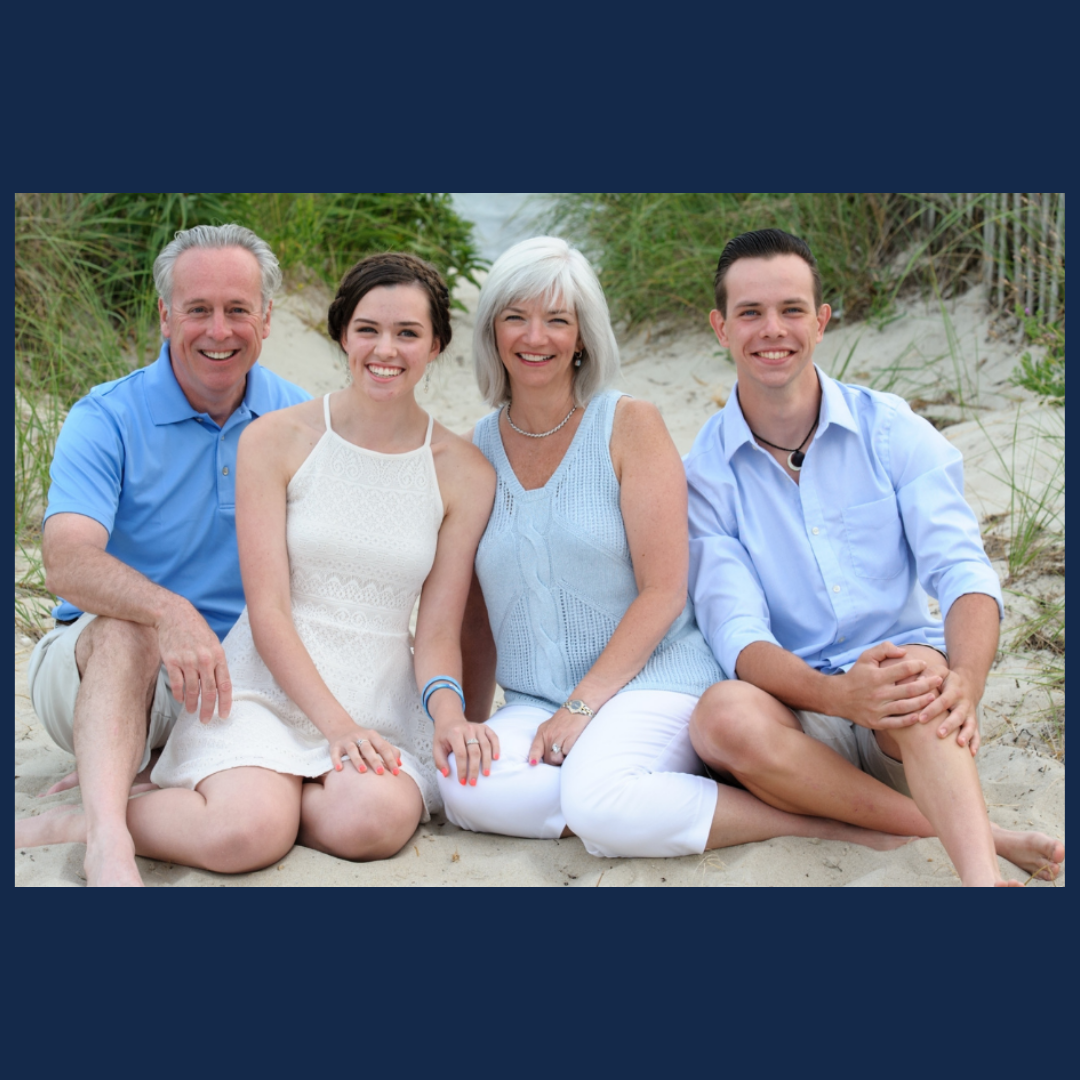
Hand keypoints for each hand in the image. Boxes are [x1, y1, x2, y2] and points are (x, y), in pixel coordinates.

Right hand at [156, 599, 231, 722]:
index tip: (224, 715)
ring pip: (192, 690)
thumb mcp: (213, 643)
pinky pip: (176, 684)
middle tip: (206, 720)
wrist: (174, 615)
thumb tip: (219, 684)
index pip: (224, 685)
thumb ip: (217, 662)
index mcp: (218, 655)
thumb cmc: (196, 630)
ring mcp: (187, 660)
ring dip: (192, 704)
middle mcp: (204, 659)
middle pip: (208, 691)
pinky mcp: (172, 661)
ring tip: (192, 711)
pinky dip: (178, 694)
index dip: (225, 702)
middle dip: (208, 709)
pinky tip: (180, 700)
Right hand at [328, 726, 401, 775]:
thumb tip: (400, 764)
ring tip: (362, 771)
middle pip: (368, 748)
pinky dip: (336, 761)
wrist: (341, 728)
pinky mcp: (335, 746)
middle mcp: (360, 737)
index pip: (383, 748)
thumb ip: (389, 750)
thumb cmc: (363, 739)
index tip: (396, 773)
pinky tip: (339, 769)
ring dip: (357, 760)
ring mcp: (347, 741)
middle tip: (380, 772)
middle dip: (375, 760)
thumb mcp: (377, 741)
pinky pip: (335, 753)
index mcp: (373, 736)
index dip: (390, 760)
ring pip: (352, 750)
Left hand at [433, 719, 499, 786]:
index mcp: (454, 733)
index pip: (461, 754)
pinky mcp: (485, 727)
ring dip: (486, 761)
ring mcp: (477, 727)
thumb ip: (440, 761)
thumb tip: (446, 774)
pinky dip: (496, 747)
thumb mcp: (437, 747)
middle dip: (474, 769)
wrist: (450, 720)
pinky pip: (493, 737)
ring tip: (486, 774)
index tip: (462, 781)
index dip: (462, 769)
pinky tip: (495, 758)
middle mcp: (467, 729)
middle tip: (473, 782)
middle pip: (474, 751)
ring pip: (485, 746)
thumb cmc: (444, 737)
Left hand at [528, 707, 592, 767]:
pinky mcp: (570, 737)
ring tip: (567, 751)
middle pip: (548, 759)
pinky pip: (567, 754)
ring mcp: (559, 735)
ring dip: (563, 759)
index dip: (534, 757)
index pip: (535, 748)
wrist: (578, 707)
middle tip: (562, 754)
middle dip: (555, 761)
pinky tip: (573, 746)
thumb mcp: (550, 726)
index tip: (533, 764)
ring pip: (556, 758)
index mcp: (542, 732)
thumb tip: (543, 757)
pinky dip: (570, 754)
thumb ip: (545, 740)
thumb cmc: (565, 719)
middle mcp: (549, 734)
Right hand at [835, 642, 943, 730]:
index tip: (925, 665)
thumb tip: (904, 652)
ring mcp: (878, 709)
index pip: (903, 670)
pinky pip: (898, 723)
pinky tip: (920, 714)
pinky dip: (910, 720)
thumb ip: (884, 649)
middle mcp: (879, 693)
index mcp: (877, 676)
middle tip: (939, 680)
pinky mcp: (876, 722)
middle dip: (928, 684)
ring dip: (923, 702)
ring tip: (934, 697)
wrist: (837, 697)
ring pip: (907, 707)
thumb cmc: (856, 675)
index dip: (917, 666)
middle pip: (910, 689)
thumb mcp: (866, 657)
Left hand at [916, 668, 982, 755]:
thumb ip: (927, 674)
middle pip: (958, 714)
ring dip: (966, 734)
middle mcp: (964, 703)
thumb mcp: (937, 671)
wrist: (966, 683)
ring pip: (970, 724)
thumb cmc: (944, 679)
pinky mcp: (972, 722)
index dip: (933, 709)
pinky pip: (976, 733)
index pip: (943, 700)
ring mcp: (969, 713)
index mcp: (954, 690)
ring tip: (960, 743)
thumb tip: (916, 681)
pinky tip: (971, 753)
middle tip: (939, 734)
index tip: (921, 718)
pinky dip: (975, 743)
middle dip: (949, 724)